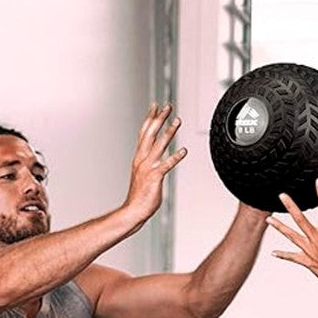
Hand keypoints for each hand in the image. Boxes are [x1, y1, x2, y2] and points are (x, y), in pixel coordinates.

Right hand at [124, 103, 186, 221]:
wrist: (133, 210)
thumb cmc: (140, 196)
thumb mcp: (143, 175)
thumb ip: (149, 164)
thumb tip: (156, 158)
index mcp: (139, 157)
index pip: (144, 133)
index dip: (150, 118)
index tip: (156, 106)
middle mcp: (142, 159)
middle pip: (151, 133)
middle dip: (160, 118)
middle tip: (168, 106)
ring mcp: (148, 167)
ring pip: (159, 145)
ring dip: (169, 132)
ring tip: (177, 121)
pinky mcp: (155, 177)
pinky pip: (166, 165)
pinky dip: (175, 157)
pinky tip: (184, 150)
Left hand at [268, 179, 317, 288]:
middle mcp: (316, 239)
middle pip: (300, 219)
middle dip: (290, 206)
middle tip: (281, 195)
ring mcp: (308, 250)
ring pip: (291, 235)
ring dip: (279, 227)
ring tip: (268, 219)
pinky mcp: (305, 260)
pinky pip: (292, 256)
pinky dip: (283, 254)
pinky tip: (273, 252)